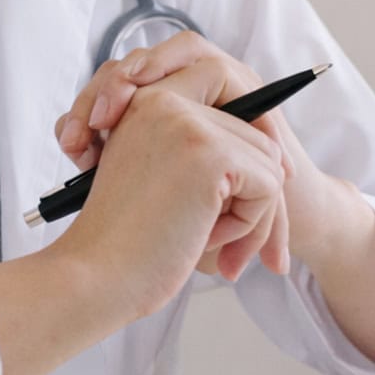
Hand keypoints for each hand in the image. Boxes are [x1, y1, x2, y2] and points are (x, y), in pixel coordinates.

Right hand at [48, 56, 289, 325]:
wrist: (93, 275)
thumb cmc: (123, 242)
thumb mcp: (160, 181)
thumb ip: (200, 154)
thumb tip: (281, 158)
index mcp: (147, 102)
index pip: (227, 106)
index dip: (245, 154)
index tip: (246, 196)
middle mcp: (166, 100)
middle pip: (255, 138)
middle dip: (256, 195)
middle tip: (232, 247)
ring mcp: (188, 123)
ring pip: (269, 161)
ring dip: (252, 214)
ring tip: (207, 241)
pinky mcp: (210, 153)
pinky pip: (269, 186)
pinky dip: (250, 226)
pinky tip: (204, 239)